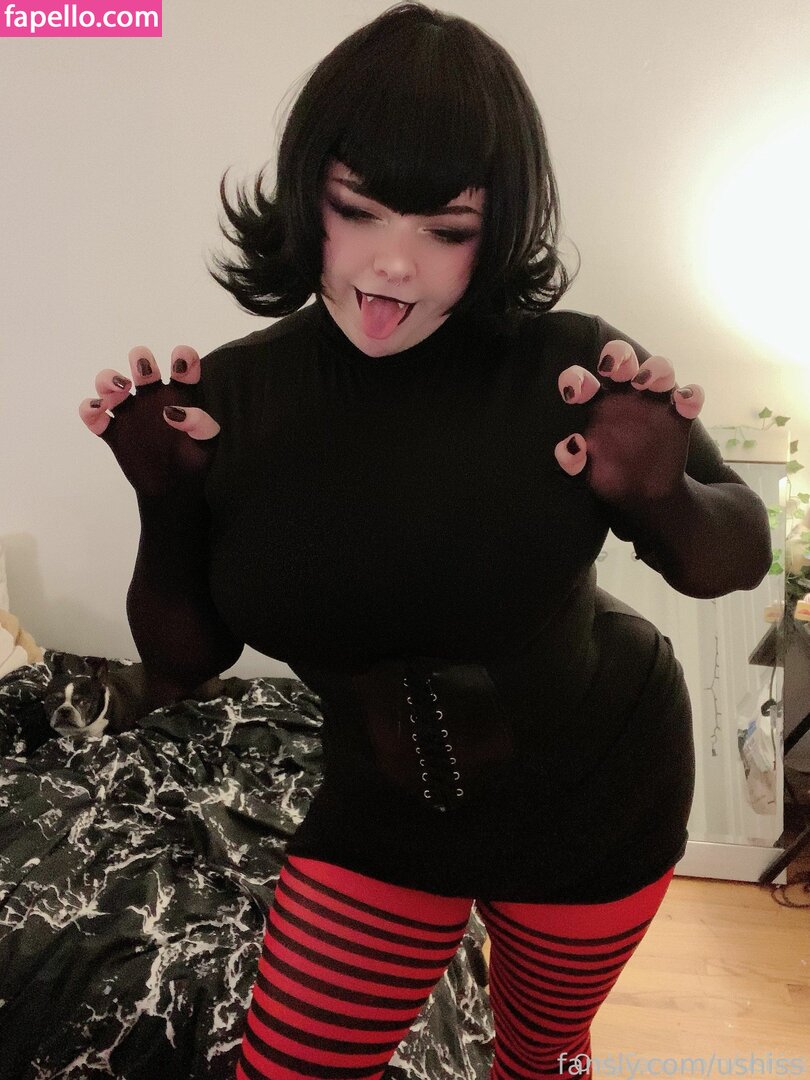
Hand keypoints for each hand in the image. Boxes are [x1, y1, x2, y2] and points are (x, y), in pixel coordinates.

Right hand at [79, 346, 219, 498]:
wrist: (173, 490)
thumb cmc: (193, 462)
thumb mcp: (207, 444)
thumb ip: (201, 424)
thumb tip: (173, 411)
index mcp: (180, 396)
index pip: (182, 366)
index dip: (182, 357)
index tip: (179, 364)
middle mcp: (153, 398)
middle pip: (142, 365)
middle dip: (141, 359)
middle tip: (144, 371)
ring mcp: (131, 413)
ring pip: (110, 383)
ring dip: (108, 378)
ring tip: (121, 390)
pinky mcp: (113, 432)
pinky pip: (93, 415)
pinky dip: (89, 409)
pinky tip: (99, 412)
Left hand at [553, 339, 704, 507]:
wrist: (647, 496)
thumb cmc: (612, 479)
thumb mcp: (586, 476)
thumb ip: (572, 463)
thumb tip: (572, 445)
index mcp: (598, 406)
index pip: (584, 382)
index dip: (575, 379)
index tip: (572, 392)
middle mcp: (627, 397)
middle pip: (623, 361)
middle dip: (617, 354)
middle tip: (610, 367)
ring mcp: (655, 403)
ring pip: (659, 369)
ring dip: (654, 368)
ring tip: (643, 382)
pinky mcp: (681, 416)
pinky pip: (692, 396)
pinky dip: (691, 394)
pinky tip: (682, 402)